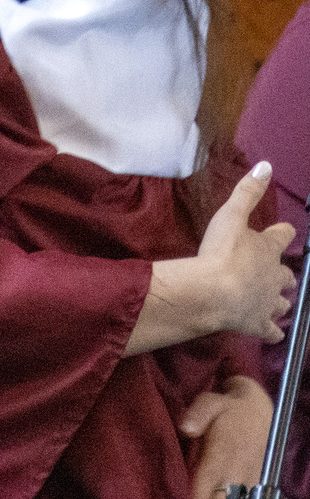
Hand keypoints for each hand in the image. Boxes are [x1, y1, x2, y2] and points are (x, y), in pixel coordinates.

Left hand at [182, 375, 271, 498]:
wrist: (258, 410)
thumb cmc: (226, 408)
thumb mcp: (210, 401)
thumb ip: (198, 413)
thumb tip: (185, 427)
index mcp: (225, 448)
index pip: (212, 472)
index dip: (203, 490)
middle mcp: (238, 468)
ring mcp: (248, 480)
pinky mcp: (255, 487)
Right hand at [198, 163, 295, 341]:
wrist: (213, 292)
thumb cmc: (221, 252)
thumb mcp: (231, 215)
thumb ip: (247, 191)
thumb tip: (266, 165)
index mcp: (269, 249)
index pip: (283, 236)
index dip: (282, 233)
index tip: (281, 231)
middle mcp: (274, 276)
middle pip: (286, 275)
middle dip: (284, 274)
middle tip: (278, 273)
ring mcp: (267, 302)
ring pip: (282, 303)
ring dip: (280, 301)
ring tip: (276, 300)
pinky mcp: (257, 324)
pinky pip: (271, 331)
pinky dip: (273, 331)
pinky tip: (273, 332)